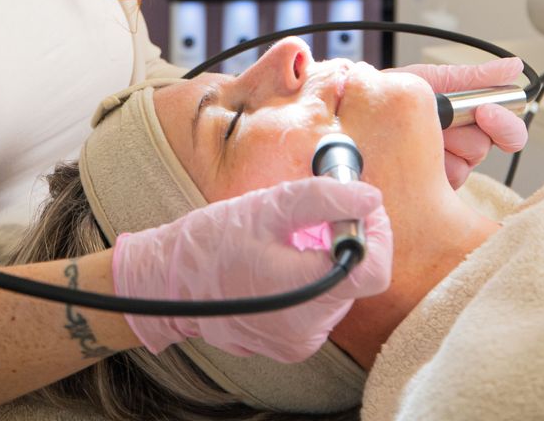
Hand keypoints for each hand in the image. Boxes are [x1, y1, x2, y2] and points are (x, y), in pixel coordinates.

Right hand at [112, 177, 392, 362]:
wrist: (167, 283)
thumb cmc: (212, 242)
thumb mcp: (269, 206)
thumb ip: (326, 198)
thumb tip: (371, 197)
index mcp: (307, 294)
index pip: (375, 270)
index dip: (376, 232)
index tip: (359, 207)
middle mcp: (308, 329)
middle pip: (357, 278)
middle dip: (345, 241)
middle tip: (315, 217)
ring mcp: (298, 343)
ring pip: (338, 291)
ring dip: (325, 260)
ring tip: (288, 242)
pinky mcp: (289, 345)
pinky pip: (318, 307)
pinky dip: (309, 281)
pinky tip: (279, 265)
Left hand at [390, 57, 528, 190]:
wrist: (354, 112)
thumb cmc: (394, 94)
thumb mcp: (433, 80)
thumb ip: (474, 79)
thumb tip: (514, 66)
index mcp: (471, 120)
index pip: (509, 131)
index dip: (505, 124)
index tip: (486, 113)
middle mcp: (463, 147)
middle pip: (485, 147)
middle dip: (463, 131)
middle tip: (444, 123)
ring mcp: (447, 170)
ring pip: (462, 164)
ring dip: (436, 143)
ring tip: (414, 130)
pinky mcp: (430, 190)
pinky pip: (439, 179)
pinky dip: (424, 161)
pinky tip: (406, 152)